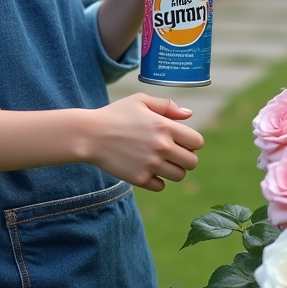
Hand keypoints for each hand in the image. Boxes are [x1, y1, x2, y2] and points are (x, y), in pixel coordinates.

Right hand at [87, 93, 204, 191]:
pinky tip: (147, 170)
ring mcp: (151, 164)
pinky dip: (157, 181)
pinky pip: (160, 186)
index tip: (181, 141)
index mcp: (165, 127)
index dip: (191, 142)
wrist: (90, 135)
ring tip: (160, 162)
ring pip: (179, 176)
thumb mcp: (140, 101)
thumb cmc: (115, 114)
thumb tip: (189, 114)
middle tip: (172, 154)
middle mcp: (162, 147)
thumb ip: (167, 106)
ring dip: (173, 170)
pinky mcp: (139, 178)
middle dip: (185, 158)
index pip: (197, 142)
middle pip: (192, 162)